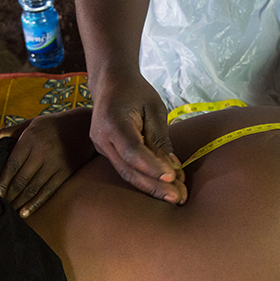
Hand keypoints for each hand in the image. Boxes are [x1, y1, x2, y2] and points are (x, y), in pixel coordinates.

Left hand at [0, 108, 97, 216]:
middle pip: (21, 179)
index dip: (2, 181)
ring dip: (19, 202)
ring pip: (33, 188)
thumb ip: (4, 132)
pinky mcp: (66, 173)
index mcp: (30, 139)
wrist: (84, 127)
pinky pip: (48, 192)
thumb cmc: (50, 126)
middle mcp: (43, 152)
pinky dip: (35, 203)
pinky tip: (25, 212)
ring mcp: (55, 164)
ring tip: (9, 211)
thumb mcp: (28, 124)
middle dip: (9, 194)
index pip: (12, 164)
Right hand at [89, 71, 185, 203]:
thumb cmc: (135, 92)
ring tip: (175, 196)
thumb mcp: (154, 109)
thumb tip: (172, 168)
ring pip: (126, 173)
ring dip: (151, 186)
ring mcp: (101, 147)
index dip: (152, 167)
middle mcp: (102, 138)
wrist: (110, 83)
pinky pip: (125, 168)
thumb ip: (160, 138)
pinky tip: (163, 185)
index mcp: (112, 122)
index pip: (133, 151)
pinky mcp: (106, 152)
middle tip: (178, 197)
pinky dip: (144, 177)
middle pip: (128, 169)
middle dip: (154, 185)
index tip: (173, 176)